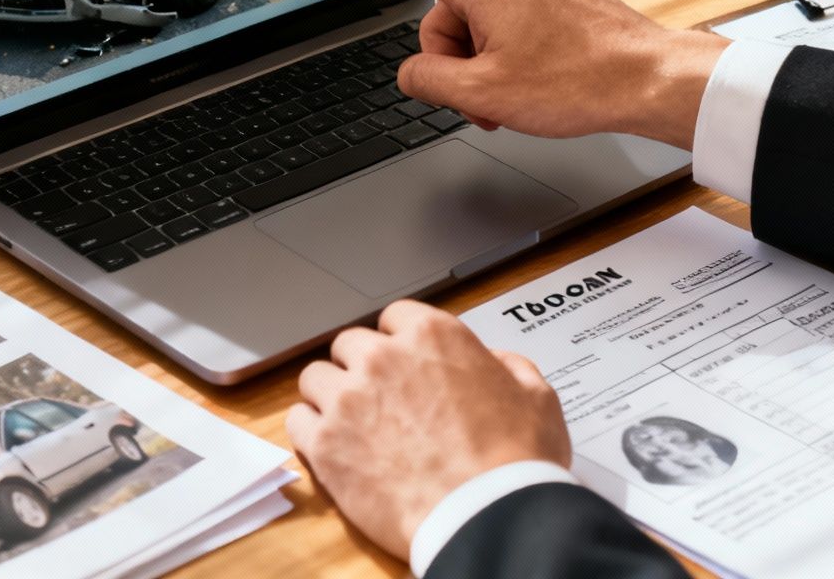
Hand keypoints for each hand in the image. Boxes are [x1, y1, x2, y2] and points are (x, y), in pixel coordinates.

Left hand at [287, 301, 570, 560]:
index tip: (401, 361)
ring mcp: (348, 399)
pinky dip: (311, 431)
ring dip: (330, 396)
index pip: (394, 316)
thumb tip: (497, 362)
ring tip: (351, 423)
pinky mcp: (325, 444)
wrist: (487, 516)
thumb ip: (510, 367)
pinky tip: (332, 446)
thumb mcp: (536, 397)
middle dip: (361, 366)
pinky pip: (297, 420)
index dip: (398, 341)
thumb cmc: (515, 462)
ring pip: (315, 378)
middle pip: (349, 344)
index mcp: (433, 336)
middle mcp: (384, 357)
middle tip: (378, 397)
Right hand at [303, 0, 728, 145]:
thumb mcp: (482, 96)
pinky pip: (512, 20)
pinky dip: (511, 55)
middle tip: (485, 100)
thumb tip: (415, 73)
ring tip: (517, 97)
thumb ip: (426, 80)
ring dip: (485, 65)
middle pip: (443, 14)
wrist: (653, 79)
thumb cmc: (580, 83)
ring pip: (479, 22)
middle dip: (454, 61)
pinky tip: (538, 81)